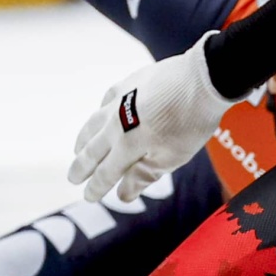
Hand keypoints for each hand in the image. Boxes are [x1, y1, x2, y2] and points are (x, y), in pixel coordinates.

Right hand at [67, 32, 236, 201]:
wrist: (202, 78)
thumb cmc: (190, 123)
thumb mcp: (172, 157)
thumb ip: (144, 176)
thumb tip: (122, 194)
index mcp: (128, 145)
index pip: (106, 172)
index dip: (96, 187)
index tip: (88, 196)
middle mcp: (117, 122)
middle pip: (93, 149)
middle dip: (82, 167)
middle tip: (72, 178)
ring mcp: (120, 100)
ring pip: (93, 124)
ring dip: (83, 140)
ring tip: (77, 150)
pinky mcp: (129, 83)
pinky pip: (106, 101)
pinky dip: (99, 114)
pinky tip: (100, 116)